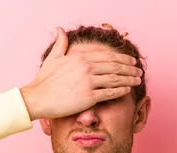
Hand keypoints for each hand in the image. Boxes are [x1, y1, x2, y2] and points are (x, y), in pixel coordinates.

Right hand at [20, 27, 142, 119]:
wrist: (37, 98)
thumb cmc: (44, 80)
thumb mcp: (53, 58)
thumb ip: (61, 43)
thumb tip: (60, 29)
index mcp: (80, 57)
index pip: (108, 56)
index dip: (122, 58)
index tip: (131, 61)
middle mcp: (86, 67)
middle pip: (115, 66)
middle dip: (130, 68)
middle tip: (139, 71)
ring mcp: (88, 82)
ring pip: (116, 79)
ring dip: (129, 79)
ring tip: (137, 80)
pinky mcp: (88, 97)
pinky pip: (110, 93)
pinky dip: (121, 90)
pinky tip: (128, 90)